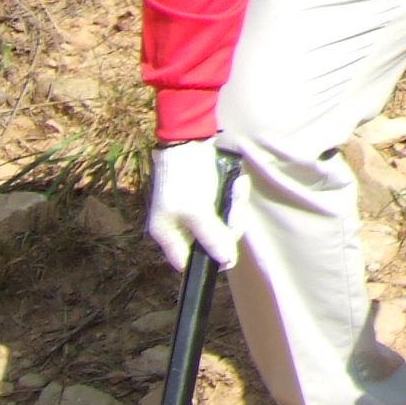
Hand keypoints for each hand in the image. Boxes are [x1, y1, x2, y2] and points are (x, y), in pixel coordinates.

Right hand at [146, 138, 239, 272]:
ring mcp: (195, 213)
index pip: (187, 262)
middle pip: (212, 243)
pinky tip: (237, 184)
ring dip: (235, 206)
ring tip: (237, 188)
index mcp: (168, 234)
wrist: (190, 141)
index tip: (227, 252)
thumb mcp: (199, 212)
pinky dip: (234, 196)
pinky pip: (226, 206)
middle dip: (230, 225)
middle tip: (235, 209)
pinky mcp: (207, 199)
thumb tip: (226, 263)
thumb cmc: (186, 178)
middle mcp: (180, 226)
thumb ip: (212, 238)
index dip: (207, 261)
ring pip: (223, 223)